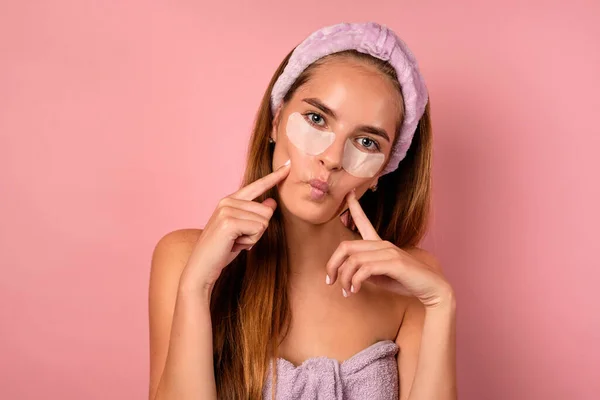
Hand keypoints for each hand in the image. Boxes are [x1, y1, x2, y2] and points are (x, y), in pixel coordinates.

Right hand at [180, 160, 290, 294]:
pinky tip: (235, 245)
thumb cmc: (221, 251)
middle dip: (258, 230)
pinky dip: (251, 241)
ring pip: (264, 220)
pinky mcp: (229, 222)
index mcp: (230, 200)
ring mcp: (227, 210)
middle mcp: (227, 201)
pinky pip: (258, 229)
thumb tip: (272, 202)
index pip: (257, 185)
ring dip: (254, 237)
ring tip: (235, 242)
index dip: (274, 177)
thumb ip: (255, 215)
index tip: (288, 166)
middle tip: (239, 240)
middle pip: (267, 210)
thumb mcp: (242, 231)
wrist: (201, 269)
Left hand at [325, 189, 453, 308]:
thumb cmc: (405, 282)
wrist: (433, 289)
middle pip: (346, 246)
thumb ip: (364, 270)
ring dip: (345, 278)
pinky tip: (355, 289)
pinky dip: (355, 281)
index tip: (348, 192)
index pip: (363, 221)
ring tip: (347, 291)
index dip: (354, 206)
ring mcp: (389, 252)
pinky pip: (365, 269)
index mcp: (379, 244)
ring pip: (353, 260)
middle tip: (330, 281)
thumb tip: (346, 272)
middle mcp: (383, 244)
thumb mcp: (379, 276)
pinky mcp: (394, 263)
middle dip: (333, 265)